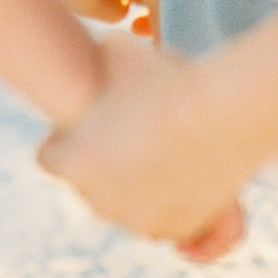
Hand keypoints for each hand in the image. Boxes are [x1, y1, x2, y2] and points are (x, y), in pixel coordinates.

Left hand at [38, 34, 249, 258]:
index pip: (50, 157)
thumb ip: (102, 58)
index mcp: (73, 164)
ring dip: (139, 185)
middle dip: (106, 162)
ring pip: (128, 205)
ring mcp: (136, 221)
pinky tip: (186, 173)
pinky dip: (173, 204)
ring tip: (167, 149)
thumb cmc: (169, 81)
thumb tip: (103, 48)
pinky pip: (164, 221)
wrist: (227, 114)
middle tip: (137, 131)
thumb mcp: (122, 52)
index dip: (68, 139)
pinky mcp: (175, 229)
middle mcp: (97, 200)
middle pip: (90, 183)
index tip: (92, 124)